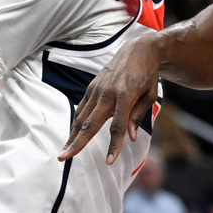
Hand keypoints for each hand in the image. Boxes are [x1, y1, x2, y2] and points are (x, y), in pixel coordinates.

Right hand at [59, 35, 160, 163]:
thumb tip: (130, 138)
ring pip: (81, 117)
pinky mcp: (91, 87)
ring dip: (72, 135)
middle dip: (77, 143)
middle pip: (90, 123)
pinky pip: (82, 108)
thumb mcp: (149, 95)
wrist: (137, 50)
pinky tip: (72, 135)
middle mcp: (107, 93)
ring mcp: (97, 89)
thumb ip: (138, 116)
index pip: (118, 126)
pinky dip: (76, 123)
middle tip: (63, 158)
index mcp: (125, 96)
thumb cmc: (147, 75)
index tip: (109, 161)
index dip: (114, 145)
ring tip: (63, 152)